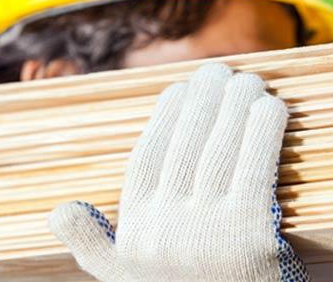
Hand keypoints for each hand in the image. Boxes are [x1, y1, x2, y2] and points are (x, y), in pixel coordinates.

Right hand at [48, 63, 307, 281]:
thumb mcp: (127, 280)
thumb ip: (94, 249)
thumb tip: (59, 211)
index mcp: (135, 233)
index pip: (146, 157)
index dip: (166, 116)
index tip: (182, 88)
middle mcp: (165, 231)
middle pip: (186, 146)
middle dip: (205, 100)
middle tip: (221, 71)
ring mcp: (209, 235)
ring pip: (221, 150)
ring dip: (236, 105)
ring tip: (249, 81)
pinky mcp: (253, 238)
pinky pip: (258, 169)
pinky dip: (265, 132)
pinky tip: (273, 107)